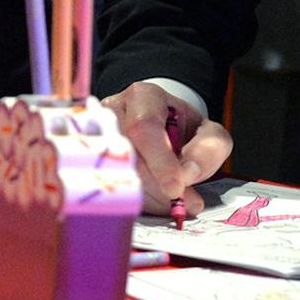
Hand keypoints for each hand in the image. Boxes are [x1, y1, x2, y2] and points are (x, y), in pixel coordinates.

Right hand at [102, 80, 232, 215]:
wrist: (162, 130)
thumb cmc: (183, 132)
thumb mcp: (209, 134)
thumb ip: (209, 149)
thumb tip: (188, 172)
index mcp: (143, 96)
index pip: (144, 127)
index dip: (159, 161)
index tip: (176, 188)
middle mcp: (112, 112)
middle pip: (126, 154)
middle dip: (155, 185)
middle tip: (180, 203)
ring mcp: (94, 135)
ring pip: (115, 173)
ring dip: (147, 196)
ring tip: (174, 203)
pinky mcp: (90, 159)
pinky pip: (109, 186)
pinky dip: (136, 201)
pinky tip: (156, 201)